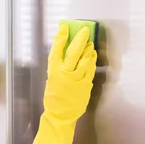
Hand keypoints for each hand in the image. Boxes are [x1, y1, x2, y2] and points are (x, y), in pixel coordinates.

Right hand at [20, 23, 96, 143]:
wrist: (60, 116)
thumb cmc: (54, 98)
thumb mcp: (51, 80)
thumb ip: (58, 67)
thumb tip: (65, 53)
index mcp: (53, 71)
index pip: (56, 50)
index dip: (61, 37)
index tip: (65, 27)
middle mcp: (65, 74)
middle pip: (73, 52)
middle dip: (79, 39)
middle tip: (84, 30)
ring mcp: (76, 79)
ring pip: (85, 59)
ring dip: (88, 49)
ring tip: (89, 42)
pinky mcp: (85, 85)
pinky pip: (90, 69)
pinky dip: (92, 61)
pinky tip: (93, 55)